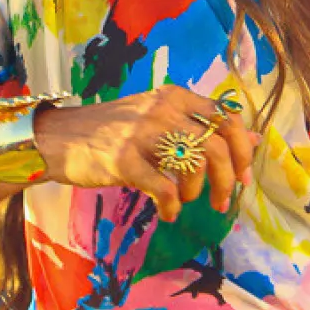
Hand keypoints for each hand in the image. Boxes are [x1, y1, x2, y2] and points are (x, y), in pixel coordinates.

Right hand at [34, 85, 254, 222]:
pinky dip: (171, 207)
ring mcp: (142, 133)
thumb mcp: (158, 120)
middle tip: (220, 200)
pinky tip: (165, 213)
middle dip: (226, 179)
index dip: (241, 151)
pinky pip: (164, 189)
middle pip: (217, 144)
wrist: (57, 138)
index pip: (226, 118)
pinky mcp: (123, 160)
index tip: (241, 177)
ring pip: (196, 163)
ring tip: (184, 201)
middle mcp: (162, 109)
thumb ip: (201, 127)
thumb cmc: (111, 131)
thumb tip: (252, 138)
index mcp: (174, 96)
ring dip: (197, 192)